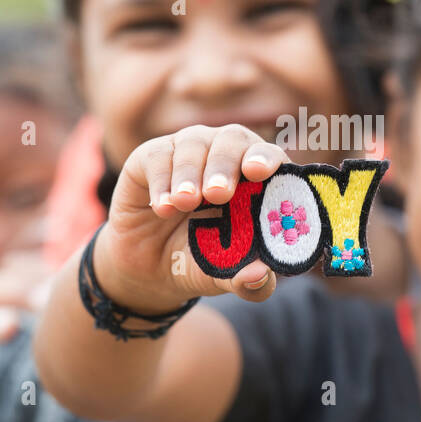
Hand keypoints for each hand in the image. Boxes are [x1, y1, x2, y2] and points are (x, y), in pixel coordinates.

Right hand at [93, 123, 289, 313]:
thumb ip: (248, 281)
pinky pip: (158, 157)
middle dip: (226, 165)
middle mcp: (226, 154)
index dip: (267, 158)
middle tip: (219, 194)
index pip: (270, 156)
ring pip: (194, 143)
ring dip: (191, 173)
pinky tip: (163, 208)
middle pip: (233, 140)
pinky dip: (162, 181)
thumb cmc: (202, 259)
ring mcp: (189, 150)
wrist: (150, 269)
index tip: (258, 172)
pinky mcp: (152, 158)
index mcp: (255, 177)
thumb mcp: (225, 275)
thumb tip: (261, 276)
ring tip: (185, 203)